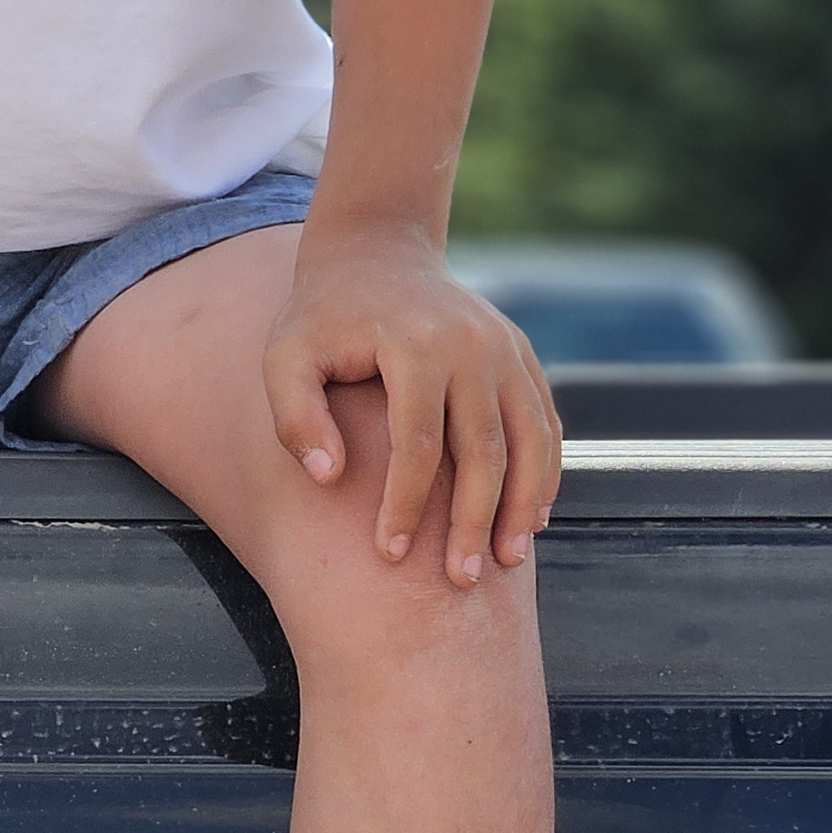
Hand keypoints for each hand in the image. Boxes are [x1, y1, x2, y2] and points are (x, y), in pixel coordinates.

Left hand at [263, 224, 560, 583]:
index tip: (390, 556)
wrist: (377, 252)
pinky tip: (531, 519)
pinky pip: (544, 422)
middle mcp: (472, 344)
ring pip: (530, 440)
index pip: (418, 443)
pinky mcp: (522, 354)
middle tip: (460, 580)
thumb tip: (329, 478)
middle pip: (484, 450)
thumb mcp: (287, 354)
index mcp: (415, 344)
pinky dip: (544, 473)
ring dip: (522, 506)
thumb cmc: (323, 316)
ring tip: (505, 560)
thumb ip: (295, 415)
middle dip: (473, 521)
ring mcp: (505, 348)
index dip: (406, 505)